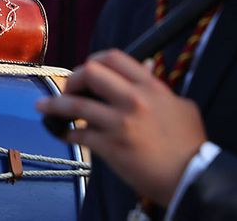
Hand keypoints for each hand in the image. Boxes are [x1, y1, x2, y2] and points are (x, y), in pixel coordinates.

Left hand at [34, 49, 205, 204]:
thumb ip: (160, 89)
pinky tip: (64, 133)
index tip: (87, 70)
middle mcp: (133, 100)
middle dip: (74, 79)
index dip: (94, 60)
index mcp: (151, 88)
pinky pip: (79, 135)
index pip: (113, 58)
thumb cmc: (191, 144)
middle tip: (70, 89)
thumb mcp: (182, 106)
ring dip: (55, 105)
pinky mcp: (110, 147)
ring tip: (42, 107)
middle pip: (90, 72)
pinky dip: (67, 133)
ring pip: (75, 105)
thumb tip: (147, 72)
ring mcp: (119, 123)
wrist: (194, 178)